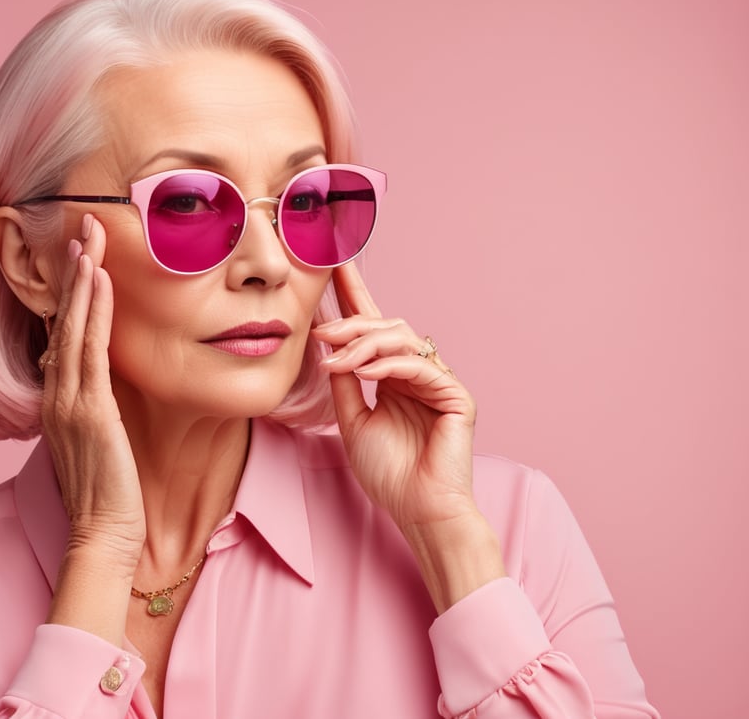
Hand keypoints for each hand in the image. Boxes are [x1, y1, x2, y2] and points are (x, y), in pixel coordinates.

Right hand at [40, 214, 145, 565]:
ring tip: (88, 237)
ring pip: (73, 326)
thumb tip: (104, 387)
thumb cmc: (106, 495)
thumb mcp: (98, 444)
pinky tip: (101, 281)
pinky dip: (95, 312)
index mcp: (58, 402)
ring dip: (82, 278)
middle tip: (82, 226)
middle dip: (73, 271)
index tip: (81, 258)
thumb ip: (96, 410)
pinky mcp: (90, 410)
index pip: (63, 335)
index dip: (70, 294)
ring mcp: (70, 401)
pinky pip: (91, 350)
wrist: (103, 537)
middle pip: (64, 320)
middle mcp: (57, 395)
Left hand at [312, 262, 478, 530]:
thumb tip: (327, 346)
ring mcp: (438, 382)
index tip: (335, 265)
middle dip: (350, 324)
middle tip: (321, 332)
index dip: (356, 294)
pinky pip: (419, 366)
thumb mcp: (352, 421)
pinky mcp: (455, 396)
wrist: (417, 511)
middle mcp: (416, 373)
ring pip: (401, 340)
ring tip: (336, 359)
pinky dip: (388, 365)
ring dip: (364, 344)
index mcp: (392, 377)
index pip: (373, 328)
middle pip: (385, 328)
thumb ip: (344, 383)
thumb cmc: (388, 474)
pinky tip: (364, 372)